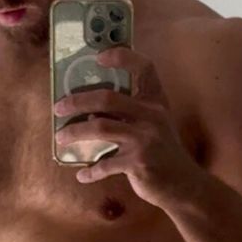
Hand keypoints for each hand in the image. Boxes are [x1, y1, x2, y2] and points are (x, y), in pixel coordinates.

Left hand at [53, 47, 200, 206]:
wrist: (183, 184)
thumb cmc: (164, 152)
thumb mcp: (154, 125)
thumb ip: (129, 114)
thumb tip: (91, 111)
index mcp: (155, 102)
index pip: (145, 67)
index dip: (123, 57)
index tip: (99, 57)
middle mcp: (152, 115)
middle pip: (107, 98)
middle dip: (78, 101)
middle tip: (59, 107)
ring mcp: (144, 139)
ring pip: (100, 127)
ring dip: (75, 132)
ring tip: (60, 137)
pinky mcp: (138, 163)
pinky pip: (105, 165)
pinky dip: (91, 171)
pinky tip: (82, 175)